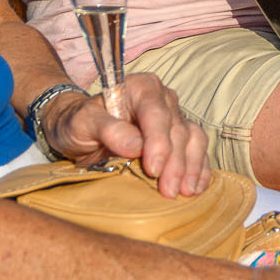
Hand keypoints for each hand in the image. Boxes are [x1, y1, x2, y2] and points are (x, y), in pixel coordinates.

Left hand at [43, 73, 211, 198]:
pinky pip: (197, 149)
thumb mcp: (82, 123)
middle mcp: (164, 99)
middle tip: (168, 191)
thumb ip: (108, 130)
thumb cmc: (79, 123)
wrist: (81, 130)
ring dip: (191, 167)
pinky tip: (196, 187)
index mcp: (141, 87)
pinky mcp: (180, 136)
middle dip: (175, 163)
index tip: (153, 169)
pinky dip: (199, 169)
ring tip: (186, 192)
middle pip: (177, 130)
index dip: (159, 142)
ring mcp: (175, 117)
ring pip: (193, 139)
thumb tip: (136, 147)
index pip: (156, 114)